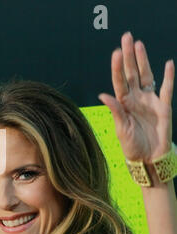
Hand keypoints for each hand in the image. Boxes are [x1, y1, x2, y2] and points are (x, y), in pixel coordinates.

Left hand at [99, 32, 173, 162]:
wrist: (149, 157)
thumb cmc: (132, 145)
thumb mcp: (121, 129)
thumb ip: (115, 111)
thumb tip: (103, 94)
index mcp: (123, 103)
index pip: (119, 81)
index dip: (118, 67)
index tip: (116, 52)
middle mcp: (136, 98)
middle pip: (131, 73)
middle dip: (129, 56)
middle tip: (126, 37)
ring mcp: (150, 101)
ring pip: (147, 76)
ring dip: (143, 60)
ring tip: (139, 44)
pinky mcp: (163, 107)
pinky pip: (166, 89)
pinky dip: (168, 77)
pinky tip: (168, 64)